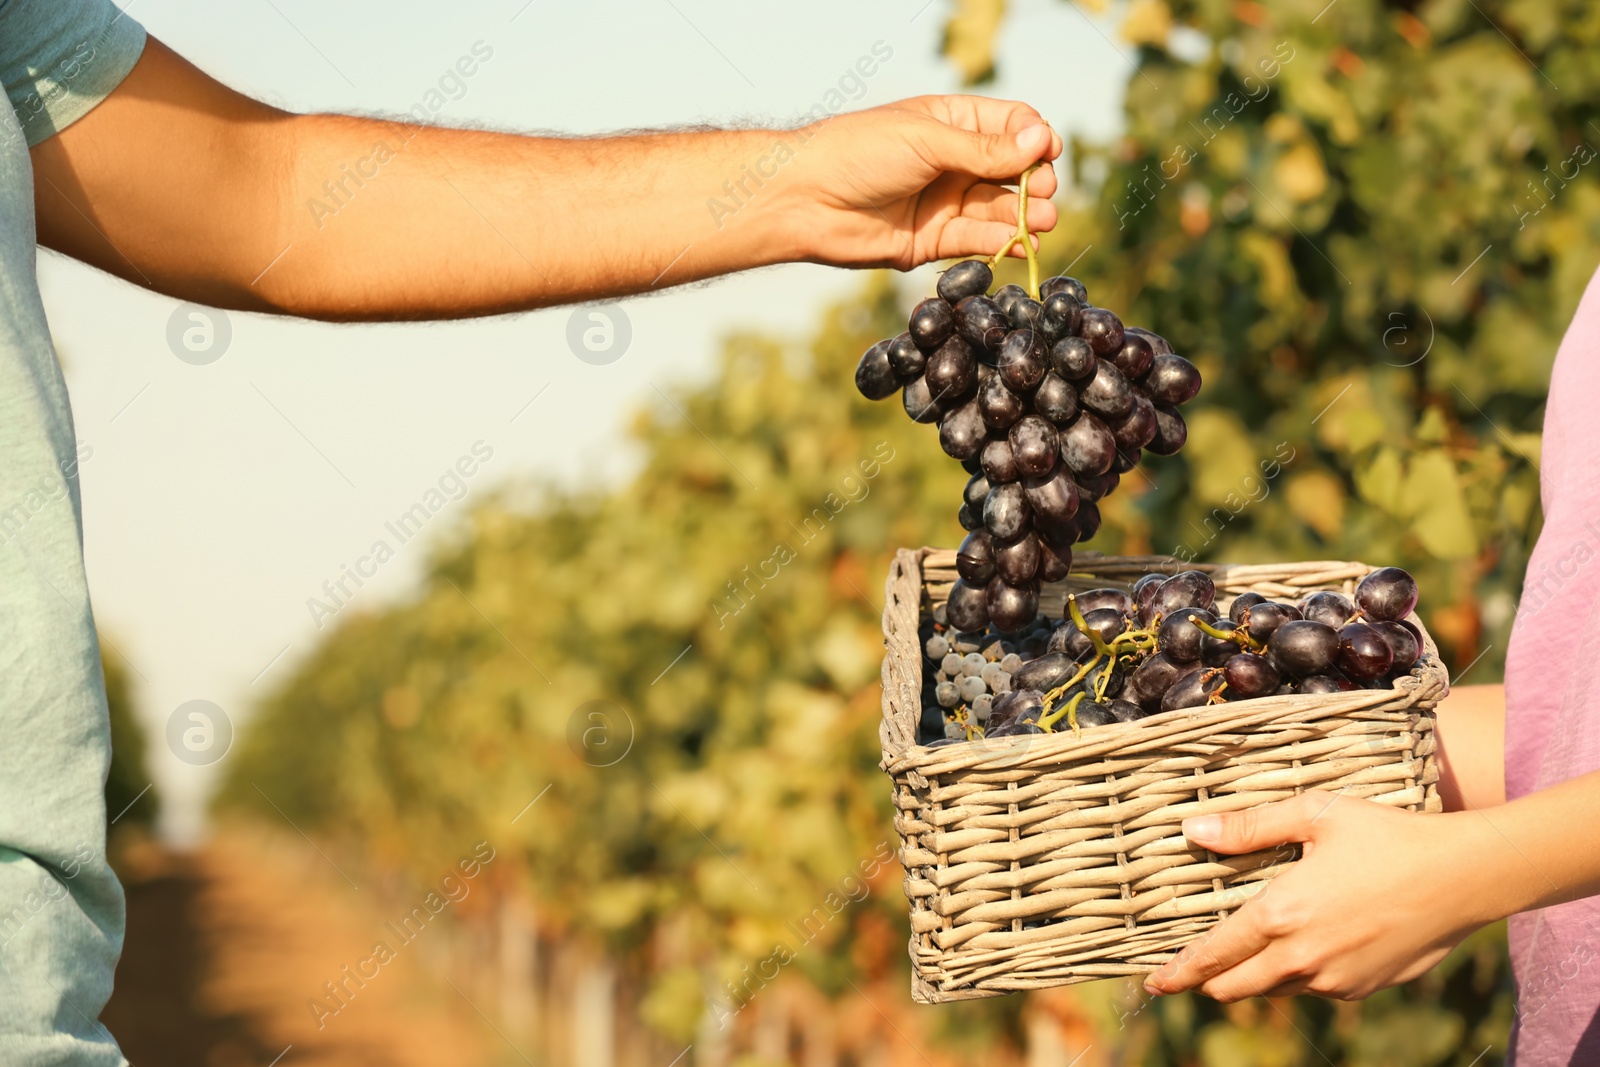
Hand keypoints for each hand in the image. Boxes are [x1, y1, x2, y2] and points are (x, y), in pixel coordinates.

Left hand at [785, 95, 1062, 269]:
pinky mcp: (932, 240)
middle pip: (1011, 170)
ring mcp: (943, 202)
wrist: (806, 199)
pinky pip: (975, 240)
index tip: (1047, 152)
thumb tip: (1041, 140)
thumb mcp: (927, 141)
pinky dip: (1000, 241)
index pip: (1011, 126)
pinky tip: (1021, 241)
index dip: (1034, 138)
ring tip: (1045, 221)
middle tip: (1045, 192)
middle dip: (1034, 181)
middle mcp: (952, 161)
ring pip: (997, 209)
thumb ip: (983, 149)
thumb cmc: (859, 153)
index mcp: (951, 122)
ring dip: (1025, 215)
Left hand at [1143, 791, 1494, 1000]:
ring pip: (1272, 990)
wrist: (1465, 876)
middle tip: (1185, 974)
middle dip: (1205, 982)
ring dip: (1249, 979)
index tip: (1154, 981)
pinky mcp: (1362, 988)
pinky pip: (1313, 988)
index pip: (1214, 955)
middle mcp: (1302, 957)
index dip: (1180, 971)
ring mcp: (1334, 979)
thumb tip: (1192, 829)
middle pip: (1234, 987)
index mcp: (1281, 914)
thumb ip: (1249, 827)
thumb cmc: (1387, 835)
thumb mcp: (1315, 815)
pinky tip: (1299, 948)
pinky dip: (1294, 975)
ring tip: (1238, 957)